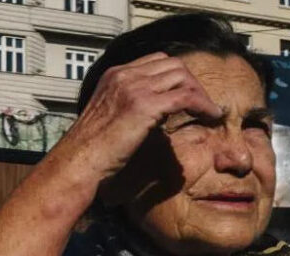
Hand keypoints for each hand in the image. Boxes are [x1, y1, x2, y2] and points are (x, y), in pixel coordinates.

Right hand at [51, 52, 222, 184]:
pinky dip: (203, 104)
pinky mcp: (146, 106)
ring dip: (200, 93)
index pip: (155, 61)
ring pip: (182, 77)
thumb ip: (129, 108)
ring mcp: (135, 88)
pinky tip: (210, 116)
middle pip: (172, 64)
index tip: (188, 93)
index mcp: (114, 75)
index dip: (177, 76)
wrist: (79, 161)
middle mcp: (125, 76)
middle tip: (203, 103)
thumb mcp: (108, 118)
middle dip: (192, 82)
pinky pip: (186, 96)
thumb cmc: (91, 150)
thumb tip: (155, 117)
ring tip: (209, 111)